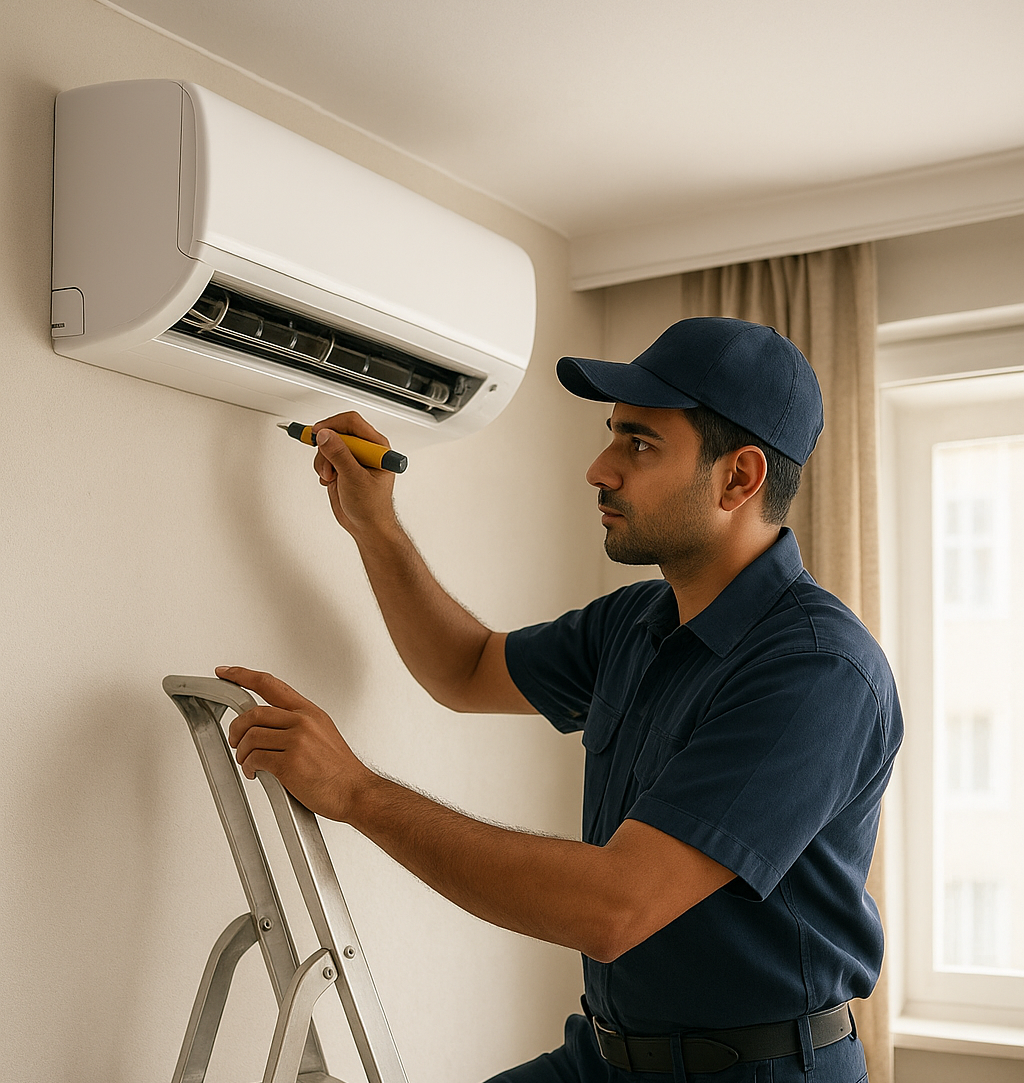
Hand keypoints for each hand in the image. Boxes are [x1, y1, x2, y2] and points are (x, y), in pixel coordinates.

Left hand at [216, 666, 371, 820]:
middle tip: (236, 740)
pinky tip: (254, 772)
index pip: (270, 684)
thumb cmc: (340, 770)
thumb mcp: (323, 734)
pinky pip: (255, 758)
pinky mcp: (290, 762)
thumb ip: (297, 725)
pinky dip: (248, 767)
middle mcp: (303, 721)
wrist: (355, 791)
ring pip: (251, 737)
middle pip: (253, 713)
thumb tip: (268, 727)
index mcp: (310, 712)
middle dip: (236, 728)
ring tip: (247, 762)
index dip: (243, 675)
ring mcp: (297, 741)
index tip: (227, 672)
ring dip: (242, 752)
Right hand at [311, 411, 397, 538]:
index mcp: (376, 447)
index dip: (332, 425)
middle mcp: (365, 450)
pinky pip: (324, 458)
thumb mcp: (354, 478)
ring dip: (323, 461)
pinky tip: (331, 481)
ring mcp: (352, 458)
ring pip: (328, 446)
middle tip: (326, 464)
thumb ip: (339, 455)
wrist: (367, 526)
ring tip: (332, 477)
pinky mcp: (342, 467)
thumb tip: (326, 435)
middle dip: (327, 449)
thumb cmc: (372, 507)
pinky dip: (322, 469)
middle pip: (337, 432)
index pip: (352, 422)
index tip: (318, 433)